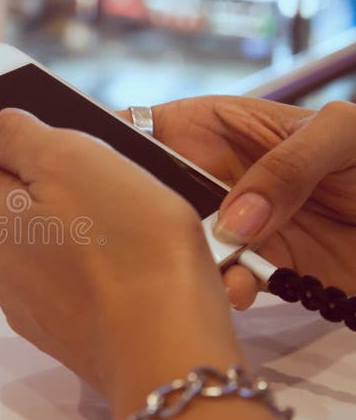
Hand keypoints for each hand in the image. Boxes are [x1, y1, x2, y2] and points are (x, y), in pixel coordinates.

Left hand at [0, 109, 243, 419]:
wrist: (168, 353)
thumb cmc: (128, 251)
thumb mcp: (71, 159)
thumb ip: (15, 135)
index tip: (12, 114)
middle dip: (30, 166)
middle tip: (87, 158)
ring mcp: (20, 297)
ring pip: (27, 231)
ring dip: (59, 210)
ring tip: (115, 206)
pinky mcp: (54, 323)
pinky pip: (55, 270)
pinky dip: (77, 252)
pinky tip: (120, 252)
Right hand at [135, 97, 355, 308]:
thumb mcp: (340, 133)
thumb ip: (286, 165)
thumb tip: (236, 219)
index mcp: (218, 128)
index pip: (147, 134)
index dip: (113, 151)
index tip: (89, 175)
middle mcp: (214, 177)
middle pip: (153, 198)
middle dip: (144, 220)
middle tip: (141, 237)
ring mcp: (234, 224)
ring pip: (182, 244)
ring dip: (184, 259)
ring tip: (206, 271)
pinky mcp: (258, 266)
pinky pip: (225, 280)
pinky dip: (224, 290)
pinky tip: (238, 290)